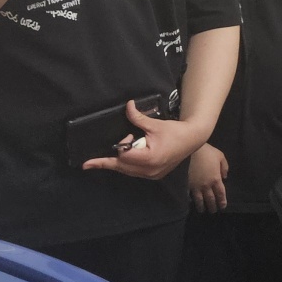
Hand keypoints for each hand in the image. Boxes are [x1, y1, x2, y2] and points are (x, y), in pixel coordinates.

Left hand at [82, 105, 202, 179]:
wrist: (193, 139)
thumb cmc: (175, 131)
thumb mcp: (155, 124)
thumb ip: (138, 118)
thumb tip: (127, 105)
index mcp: (149, 158)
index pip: (124, 156)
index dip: (122, 145)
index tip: (125, 138)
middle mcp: (149, 170)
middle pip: (122, 167)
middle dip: (107, 163)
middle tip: (88, 164)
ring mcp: (152, 175)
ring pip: (127, 171)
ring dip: (117, 164)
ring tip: (101, 162)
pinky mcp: (154, 175)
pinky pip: (135, 172)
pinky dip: (127, 166)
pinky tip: (123, 160)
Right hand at [188, 143, 228, 211]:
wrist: (190, 151)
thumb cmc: (207, 152)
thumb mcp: (220, 156)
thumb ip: (224, 167)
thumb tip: (224, 177)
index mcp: (216, 179)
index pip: (220, 193)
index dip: (222, 201)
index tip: (222, 206)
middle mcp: (206, 185)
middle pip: (210, 199)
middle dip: (212, 206)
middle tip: (213, 211)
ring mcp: (196, 186)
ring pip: (199, 200)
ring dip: (202, 206)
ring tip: (202, 210)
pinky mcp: (186, 185)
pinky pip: (189, 195)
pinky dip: (191, 200)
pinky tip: (191, 203)